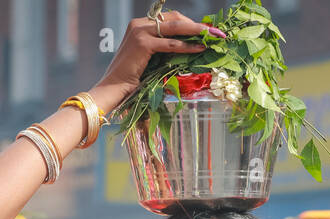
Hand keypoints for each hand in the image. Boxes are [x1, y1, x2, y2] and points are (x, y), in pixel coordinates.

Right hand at [93, 11, 217, 109]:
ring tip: (213, 37)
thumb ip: (164, 49)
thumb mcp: (150, 58)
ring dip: (197, 32)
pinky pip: (171, 44)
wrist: (113, 88)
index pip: (170, 19)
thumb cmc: (131, 79)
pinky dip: (187, 46)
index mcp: (140, 25)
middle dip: (198, 26)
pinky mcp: (143, 43)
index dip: (190, 24)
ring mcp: (140, 32)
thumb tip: (189, 48)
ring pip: (176, 27)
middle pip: (175, 19)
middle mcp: (139, 24)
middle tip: (216, 33)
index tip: (206, 32)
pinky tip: (200, 49)